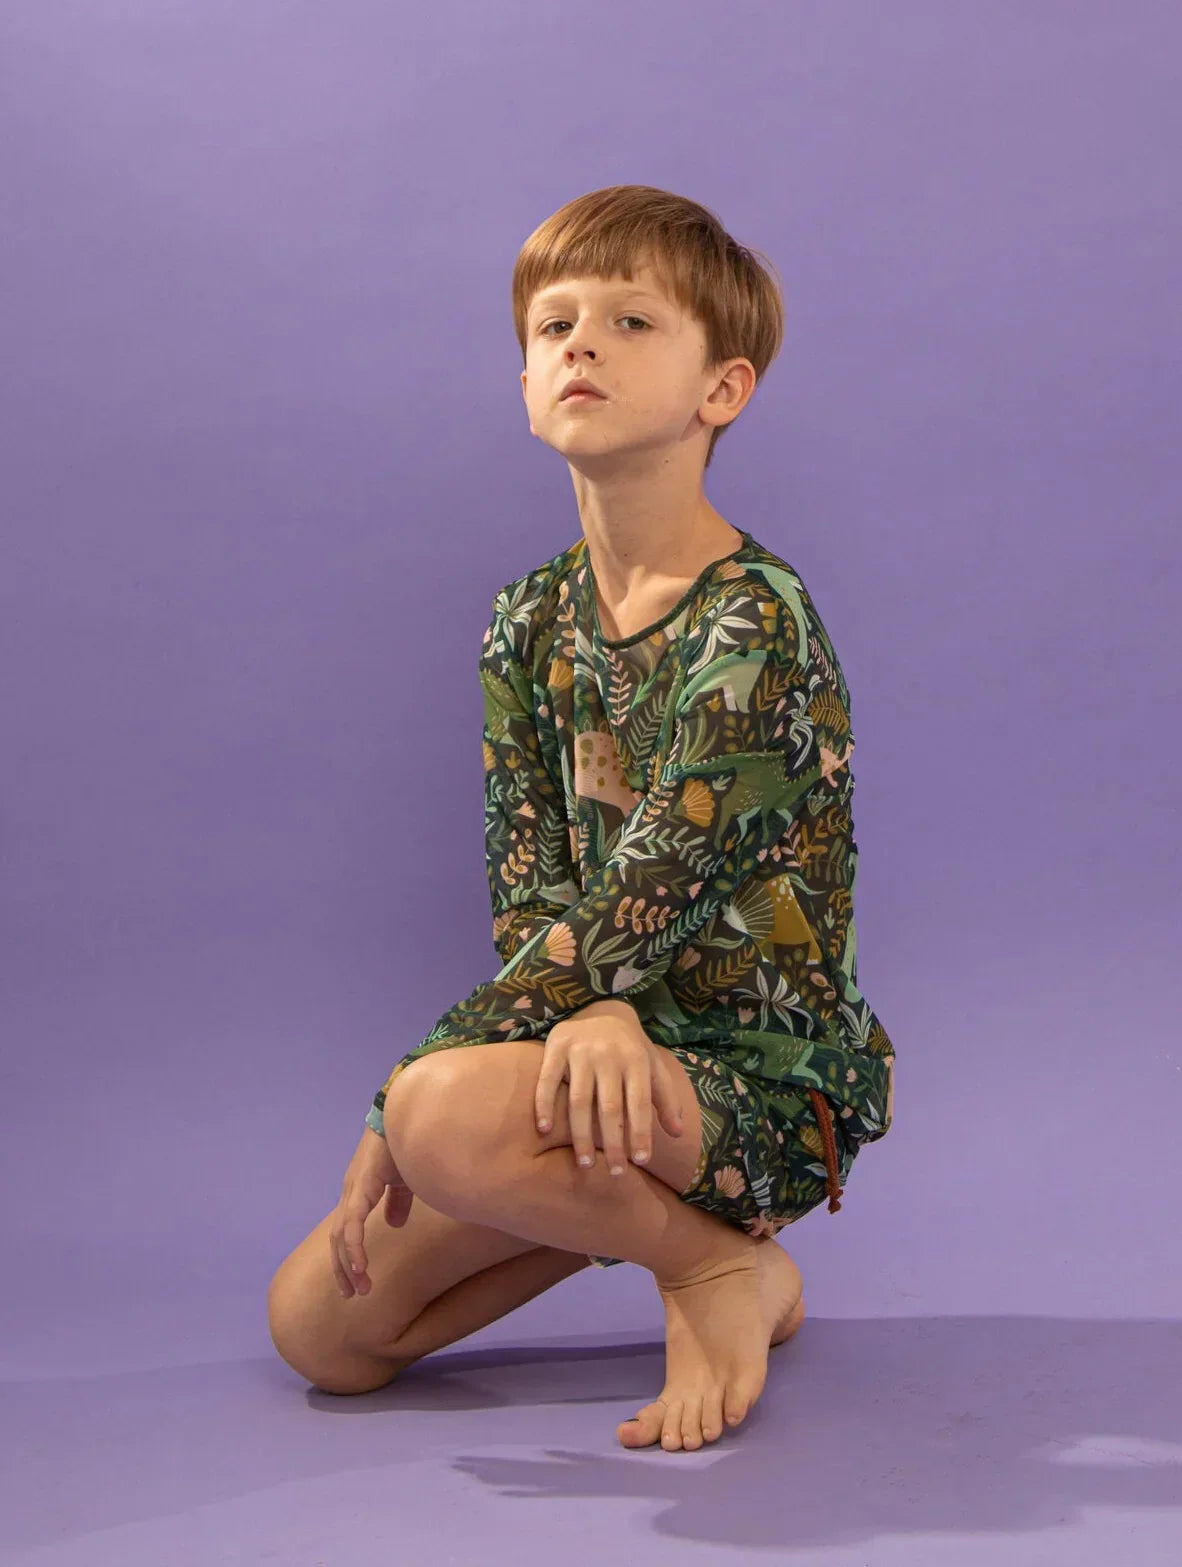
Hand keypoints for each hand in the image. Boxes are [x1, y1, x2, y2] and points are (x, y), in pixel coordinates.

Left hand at [329, 1125, 413, 1298]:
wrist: (403, 1114)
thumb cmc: (405, 1144)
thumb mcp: (403, 1180)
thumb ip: (397, 1202)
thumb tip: (394, 1224)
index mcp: (359, 1192)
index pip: (346, 1231)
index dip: (348, 1257)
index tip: (356, 1282)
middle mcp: (350, 1193)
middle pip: (337, 1240)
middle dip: (344, 1269)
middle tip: (353, 1294)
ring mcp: (353, 1190)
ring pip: (341, 1237)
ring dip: (348, 1265)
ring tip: (359, 1288)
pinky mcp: (361, 1187)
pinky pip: (352, 1225)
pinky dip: (353, 1247)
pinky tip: (360, 1266)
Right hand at [534, 999, 684, 1175]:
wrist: (600, 1009)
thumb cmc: (629, 1048)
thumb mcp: (652, 1065)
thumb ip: (665, 1098)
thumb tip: (677, 1133)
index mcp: (636, 1060)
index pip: (640, 1103)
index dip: (641, 1132)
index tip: (641, 1161)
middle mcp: (609, 1054)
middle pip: (610, 1107)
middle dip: (613, 1143)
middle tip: (615, 1173)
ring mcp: (581, 1050)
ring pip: (579, 1100)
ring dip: (581, 1134)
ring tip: (585, 1163)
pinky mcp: (556, 1046)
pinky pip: (547, 1080)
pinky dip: (544, 1104)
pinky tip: (544, 1129)